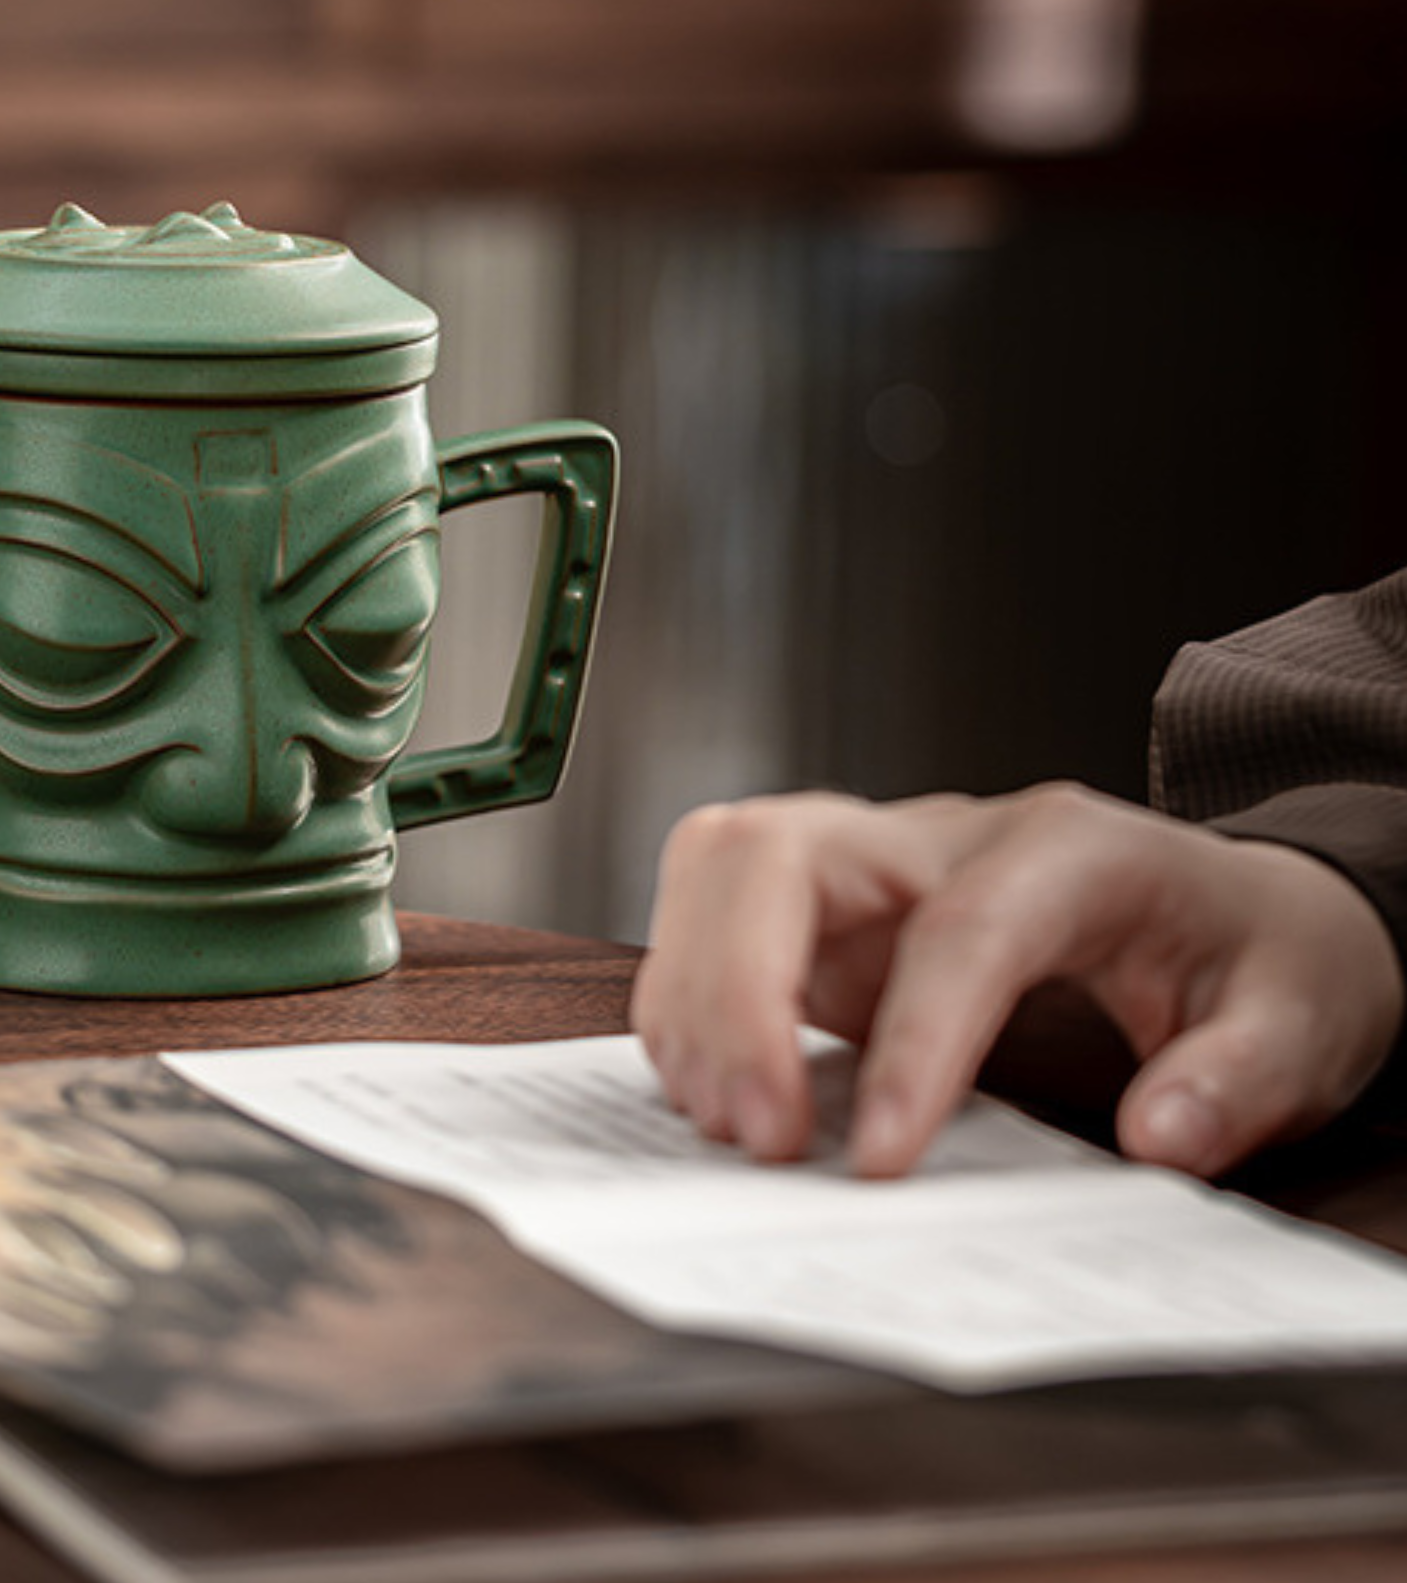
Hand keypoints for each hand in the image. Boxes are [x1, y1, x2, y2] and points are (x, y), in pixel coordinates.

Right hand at [631, 784, 1403, 1178]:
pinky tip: (723, 1091)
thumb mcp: (1302, 1016)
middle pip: (777, 852)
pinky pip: (712, 920)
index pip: (956, 926)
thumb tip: (1162, 1135)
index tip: (879, 1160)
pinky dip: (693, 1004)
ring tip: (733, 1125)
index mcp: (1065, 845)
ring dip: (696, 999)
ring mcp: (869, 861)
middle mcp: (940, 834)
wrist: (1227, 910)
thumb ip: (1243, 1074)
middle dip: (735, 991)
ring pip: (718, 868)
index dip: (906, 1041)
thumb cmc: (1253, 954)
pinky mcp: (823, 908)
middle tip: (760, 1136)